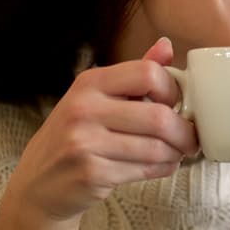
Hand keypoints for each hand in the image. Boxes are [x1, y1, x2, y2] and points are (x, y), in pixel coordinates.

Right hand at [2, 37, 199, 226]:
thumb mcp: (97, 98)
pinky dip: (163, 169)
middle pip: (158, 117)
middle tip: (191, 139)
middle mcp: (84, 109)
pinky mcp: (92, 173)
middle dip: (185, 131)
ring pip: (156, 148)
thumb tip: (166, 46)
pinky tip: (161, 166)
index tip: (179, 104)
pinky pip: (145, 170)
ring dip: (176, 153)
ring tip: (177, 153)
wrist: (38, 184)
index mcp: (90, 82)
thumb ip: (134, 75)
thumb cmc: (76, 136)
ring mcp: (85, 142)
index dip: (174, 90)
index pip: (148, 74)